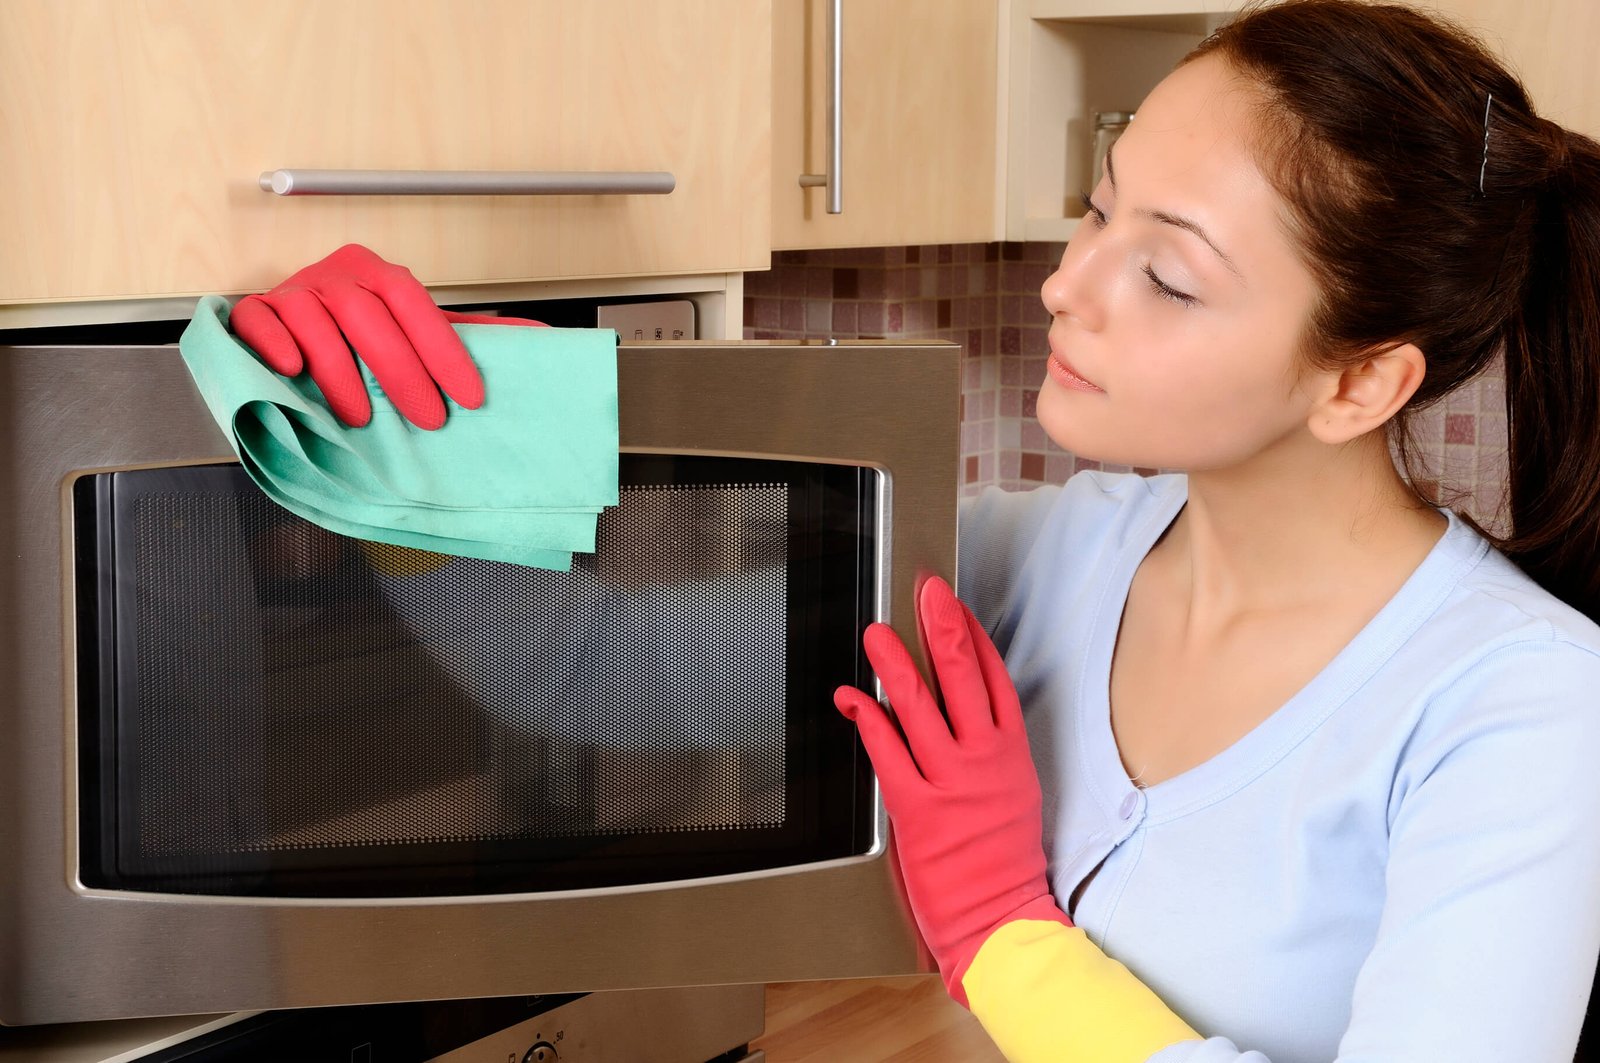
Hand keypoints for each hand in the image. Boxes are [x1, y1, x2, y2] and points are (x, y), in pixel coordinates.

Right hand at [230, 244, 542, 429]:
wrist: (287, 335)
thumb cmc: (358, 339)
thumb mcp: (417, 335)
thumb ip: (469, 337)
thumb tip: (540, 337)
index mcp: (376, 274)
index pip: (414, 300)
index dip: (444, 348)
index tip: (471, 396)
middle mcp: (334, 276)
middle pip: (367, 312)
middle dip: (402, 370)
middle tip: (427, 418)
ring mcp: (291, 292)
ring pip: (313, 320)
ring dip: (340, 370)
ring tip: (362, 417)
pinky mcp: (253, 314)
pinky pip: (258, 320)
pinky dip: (273, 343)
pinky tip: (292, 370)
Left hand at [834, 577, 1069, 1005]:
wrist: (1000, 918)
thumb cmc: (1003, 864)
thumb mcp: (1013, 795)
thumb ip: (989, 752)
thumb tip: (962, 717)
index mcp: (1010, 755)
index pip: (994, 680)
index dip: (972, 636)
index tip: (954, 605)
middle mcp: (983, 760)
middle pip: (963, 678)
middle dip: (941, 627)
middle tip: (925, 591)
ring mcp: (950, 783)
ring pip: (921, 707)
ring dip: (896, 663)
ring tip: (877, 633)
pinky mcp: (917, 809)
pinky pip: (888, 753)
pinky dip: (869, 720)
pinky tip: (853, 699)